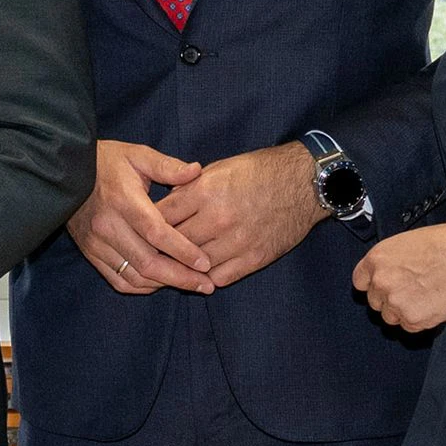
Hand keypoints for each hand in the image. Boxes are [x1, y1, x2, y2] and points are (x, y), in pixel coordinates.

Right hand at [67, 139, 215, 294]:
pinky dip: (142, 287)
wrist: (65, 174)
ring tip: (190, 285)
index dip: (182, 251)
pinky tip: (161, 283)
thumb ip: (167, 166)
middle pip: (147, 263)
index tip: (205, 263)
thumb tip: (196, 172)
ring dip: (164, 284)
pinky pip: (119, 280)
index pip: (156, 233)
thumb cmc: (107, 162)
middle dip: (180, 277)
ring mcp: (97, 244)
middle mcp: (108, 226)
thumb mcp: (137, 155)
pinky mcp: (91, 254)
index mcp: (124, 201)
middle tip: (207, 285)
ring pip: (134, 276)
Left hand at [158, 143, 330, 287]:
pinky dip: (206, 277)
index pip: (162, 216)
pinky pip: (220, 277)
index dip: (146, 225)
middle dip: (159, 249)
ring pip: (194, 264)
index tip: (139, 230)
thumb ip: (190, 187)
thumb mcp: (221, 168)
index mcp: (206, 191)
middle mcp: (219, 217)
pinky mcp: (255, 258)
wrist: (306, 183)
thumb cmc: (260, 171)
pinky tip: (200, 273)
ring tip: (170, 268)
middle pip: (174, 243)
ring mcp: (237, 241)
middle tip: (148, 254)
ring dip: (182, 267)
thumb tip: (163, 203)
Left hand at [352, 223, 445, 334]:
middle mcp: (381, 282)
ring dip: (403, 311)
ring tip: (424, 297)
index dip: (372, 284)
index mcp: (377, 259)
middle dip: (389, 298)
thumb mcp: (409, 241)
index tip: (380, 286)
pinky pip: (408, 326)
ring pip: (390, 316)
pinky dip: (418, 320)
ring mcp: (395, 303)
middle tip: (411, 291)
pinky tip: (432, 305)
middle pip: (374, 301)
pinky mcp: (412, 319)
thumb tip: (390, 268)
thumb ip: (392, 259)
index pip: (359, 281)